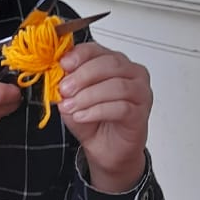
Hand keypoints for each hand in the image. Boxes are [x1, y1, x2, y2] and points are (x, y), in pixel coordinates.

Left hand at [58, 42, 151, 191]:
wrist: (106, 150)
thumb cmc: (93, 120)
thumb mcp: (73, 98)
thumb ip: (68, 84)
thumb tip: (58, 75)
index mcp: (114, 62)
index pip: (97, 49)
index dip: (79, 55)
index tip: (63, 65)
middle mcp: (132, 73)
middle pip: (109, 64)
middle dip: (83, 76)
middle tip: (64, 89)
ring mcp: (140, 92)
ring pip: (117, 86)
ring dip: (88, 96)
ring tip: (71, 106)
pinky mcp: (141, 113)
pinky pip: (121, 107)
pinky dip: (97, 111)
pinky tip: (82, 116)